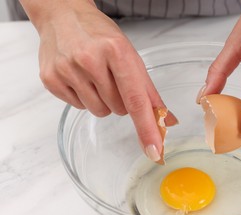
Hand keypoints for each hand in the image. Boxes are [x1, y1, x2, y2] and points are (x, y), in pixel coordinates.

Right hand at [21, 0, 176, 161]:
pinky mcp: (51, 79)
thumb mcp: (131, 56)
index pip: (136, 100)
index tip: (155, 151)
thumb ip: (150, 92)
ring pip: (99, 112)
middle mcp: (90, 60)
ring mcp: (67, 70)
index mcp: (116, 52)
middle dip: (121, 101)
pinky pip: (79, 107)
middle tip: (113, 79)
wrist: (63, 15)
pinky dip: (84, 97)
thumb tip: (168, 121)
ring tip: (96, 78)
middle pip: (118, 109)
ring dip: (103, 102)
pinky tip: (80, 78)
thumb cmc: (101, 36)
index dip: (147, 129)